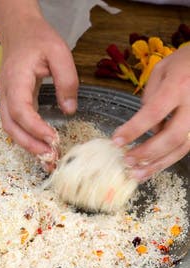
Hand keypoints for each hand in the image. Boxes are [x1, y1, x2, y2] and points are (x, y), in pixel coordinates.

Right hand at [0, 0, 78, 169]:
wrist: (20, 31)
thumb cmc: (39, 39)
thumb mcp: (60, 53)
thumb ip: (67, 81)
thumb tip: (69, 111)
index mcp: (16, 79)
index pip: (21, 110)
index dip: (35, 128)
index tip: (53, 140)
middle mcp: (6, 92)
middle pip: (11, 126)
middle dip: (30, 145)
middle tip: (50, 159)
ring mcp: (6, 98)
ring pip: (10, 128)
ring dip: (27, 145)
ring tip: (47, 158)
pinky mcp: (12, 102)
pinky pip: (15, 124)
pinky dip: (27, 138)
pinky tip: (42, 146)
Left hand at [112, 45, 189, 180]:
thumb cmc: (184, 63)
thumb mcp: (162, 70)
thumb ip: (150, 97)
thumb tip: (143, 126)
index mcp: (178, 86)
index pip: (154, 112)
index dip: (134, 129)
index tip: (117, 141)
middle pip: (172, 136)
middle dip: (148, 153)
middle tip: (127, 161)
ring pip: (182, 148)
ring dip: (158, 164)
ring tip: (138, 174)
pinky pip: (185, 147)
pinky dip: (168, 159)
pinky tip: (153, 166)